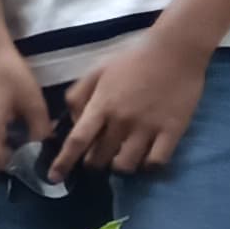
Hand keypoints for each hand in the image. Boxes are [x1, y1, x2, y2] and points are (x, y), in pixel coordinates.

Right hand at [0, 39, 52, 176]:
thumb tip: (47, 155)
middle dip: (15, 163)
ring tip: (29, 145)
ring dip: (9, 153)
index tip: (37, 166)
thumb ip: (40, 133)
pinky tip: (18, 134)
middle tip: (36, 156)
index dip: (18, 170)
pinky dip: (2, 144)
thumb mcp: (34, 104)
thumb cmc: (12, 75)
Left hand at [51, 32, 212, 179]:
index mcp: (101, 105)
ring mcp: (148, 127)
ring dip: (118, 166)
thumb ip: (78, 96)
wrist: (175, 50)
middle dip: (93, 163)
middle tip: (97, 156)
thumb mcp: (96, 72)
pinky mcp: (172, 131)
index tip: (54, 178)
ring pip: (126, 165)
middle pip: (100, 157)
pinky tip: (145, 158)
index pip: (77, 141)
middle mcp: (122, 120)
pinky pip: (156, 162)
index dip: (64, 162)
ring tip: (121, 156)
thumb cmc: (132, 59)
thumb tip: (69, 124)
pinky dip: (147, 165)